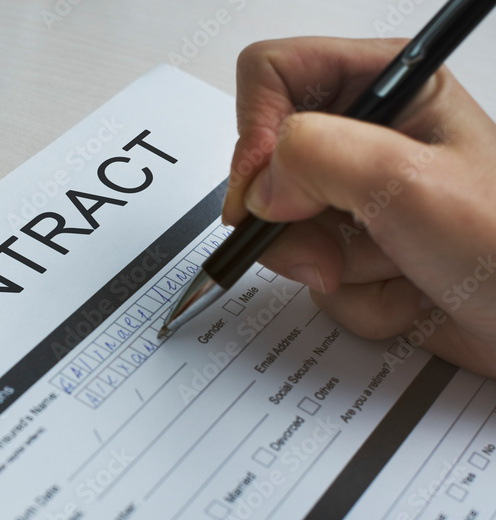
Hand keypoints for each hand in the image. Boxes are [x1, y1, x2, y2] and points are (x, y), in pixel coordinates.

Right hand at [221, 37, 495, 376]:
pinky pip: (314, 275)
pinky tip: (406, 293)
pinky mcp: (359, 251)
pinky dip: (357, 299)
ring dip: (337, 268)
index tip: (267, 190)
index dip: (256, 132)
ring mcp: (359, 200)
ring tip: (397, 268)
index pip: (273, 74)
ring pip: (286, 231)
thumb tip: (260, 186)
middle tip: (336, 247)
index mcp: (387, 86)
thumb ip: (317, 157)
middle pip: (267, 167)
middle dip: (297, 222)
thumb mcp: (409, 182)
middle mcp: (367, 139)